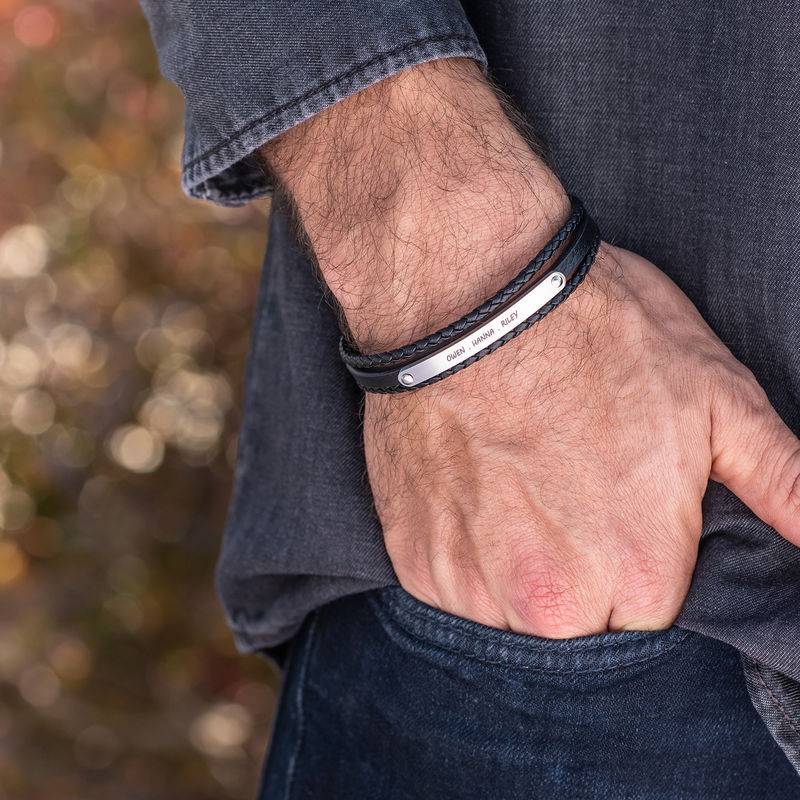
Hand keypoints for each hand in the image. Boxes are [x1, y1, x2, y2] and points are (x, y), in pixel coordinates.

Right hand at [263, 57, 799, 636]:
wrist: (470, 295)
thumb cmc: (594, 334)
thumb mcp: (716, 395)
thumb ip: (785, 483)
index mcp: (639, 578)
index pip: (648, 613)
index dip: (634, 553)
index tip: (612, 499)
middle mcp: (550, 605)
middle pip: (577, 623)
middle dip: (576, 571)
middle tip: (558, 484)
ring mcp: (472, 585)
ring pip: (508, 614)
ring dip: (512, 567)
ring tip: (511, 485)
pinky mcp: (414, 561)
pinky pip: (451, 588)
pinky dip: (461, 552)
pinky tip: (470, 489)